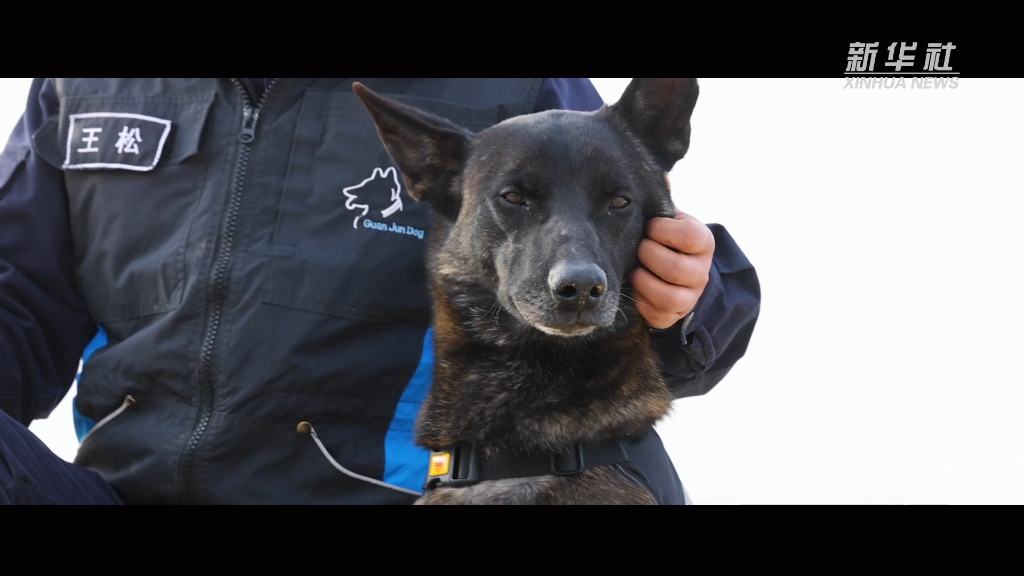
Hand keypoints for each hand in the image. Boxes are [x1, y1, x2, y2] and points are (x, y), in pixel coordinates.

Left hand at [630, 174, 714, 328]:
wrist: (674, 273)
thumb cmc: (665, 239)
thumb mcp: (668, 218)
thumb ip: (664, 199)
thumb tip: (661, 173)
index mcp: (702, 242)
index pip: (689, 236)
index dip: (664, 230)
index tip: (651, 227)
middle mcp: (701, 271)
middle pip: (675, 268)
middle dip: (650, 256)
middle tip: (639, 248)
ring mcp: (690, 296)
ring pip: (669, 296)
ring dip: (644, 281)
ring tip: (635, 270)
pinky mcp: (674, 316)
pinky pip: (658, 315)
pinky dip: (642, 303)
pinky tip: (635, 289)